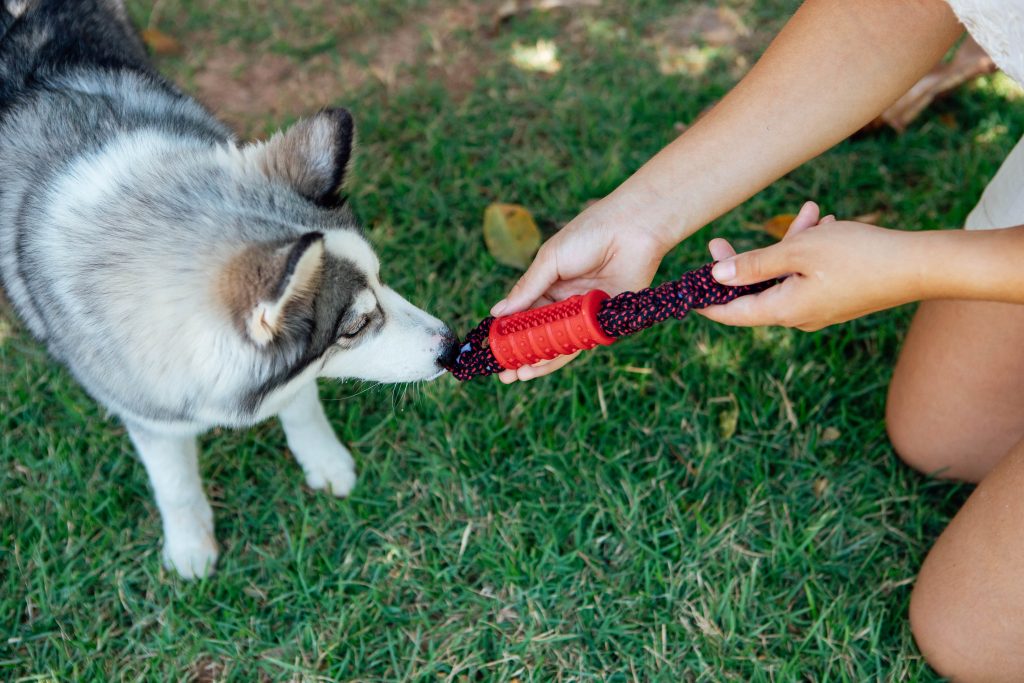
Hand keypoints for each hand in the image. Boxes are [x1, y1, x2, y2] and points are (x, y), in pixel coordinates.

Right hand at [490, 192, 674, 381]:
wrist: (631, 229)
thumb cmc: (588, 235)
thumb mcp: (550, 260)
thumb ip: (527, 289)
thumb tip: (497, 312)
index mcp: (549, 285)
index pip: (525, 314)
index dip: (509, 332)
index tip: (493, 348)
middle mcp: (565, 302)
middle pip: (540, 333)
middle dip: (522, 353)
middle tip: (503, 372)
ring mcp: (584, 314)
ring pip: (558, 343)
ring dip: (539, 361)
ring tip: (517, 375)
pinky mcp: (605, 321)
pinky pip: (581, 342)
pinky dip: (561, 355)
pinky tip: (541, 365)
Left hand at [701, 201, 918, 330]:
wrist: (919, 265)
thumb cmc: (858, 255)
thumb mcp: (798, 251)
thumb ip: (753, 264)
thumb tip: (717, 277)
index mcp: (784, 310)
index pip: (731, 313)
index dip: (705, 302)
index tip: (684, 292)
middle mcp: (799, 315)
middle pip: (756, 289)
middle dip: (745, 259)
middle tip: (718, 240)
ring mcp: (819, 308)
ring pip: (786, 274)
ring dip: (789, 243)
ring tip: (811, 213)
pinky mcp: (837, 297)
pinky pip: (809, 274)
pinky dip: (811, 249)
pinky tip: (826, 223)